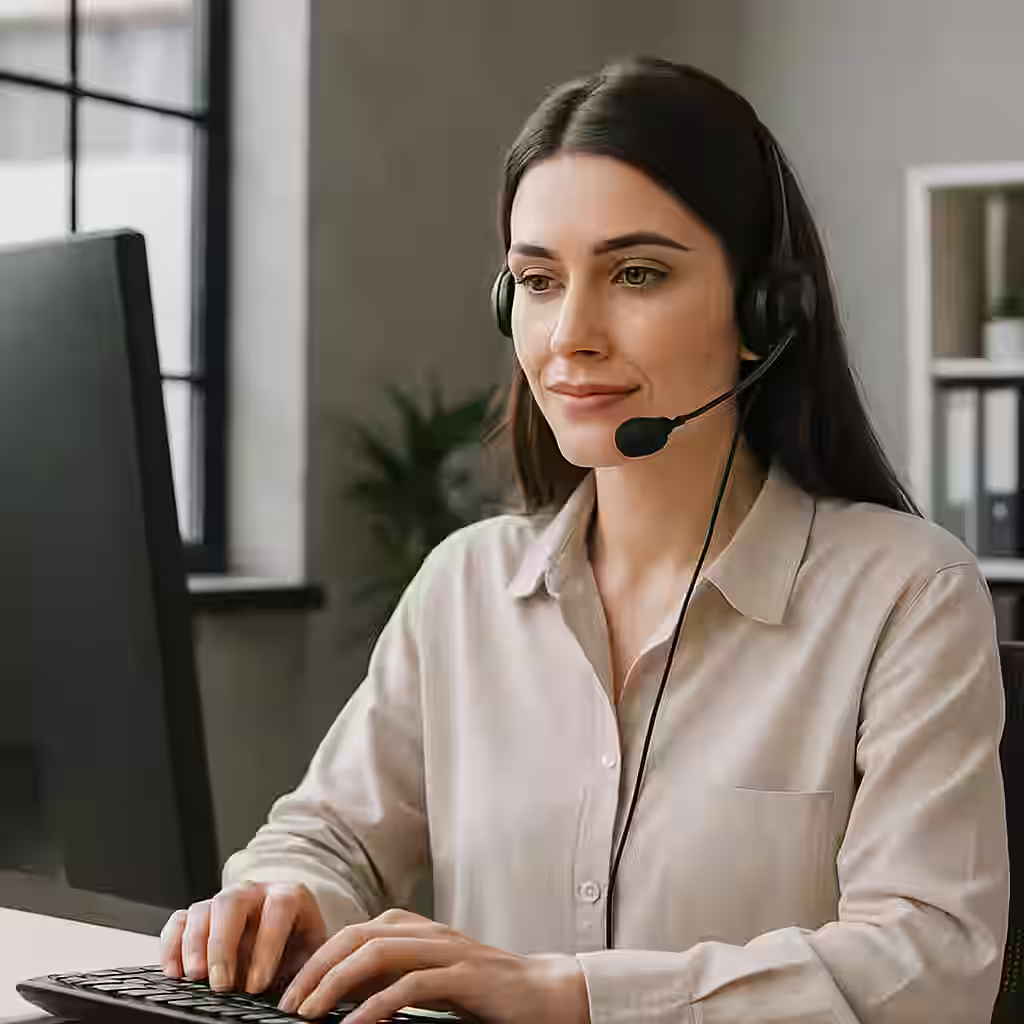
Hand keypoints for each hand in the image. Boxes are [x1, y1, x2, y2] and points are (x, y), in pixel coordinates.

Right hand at [159, 881, 326, 994]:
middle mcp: (254, 892)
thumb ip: (303, 971)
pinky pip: (178, 921)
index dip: (267, 946)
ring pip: (202, 909)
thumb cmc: (298, 950)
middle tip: (221, 985)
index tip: (258, 984)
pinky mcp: (199, 916)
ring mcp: (223, 900)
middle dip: (224, 946)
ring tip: (196, 977)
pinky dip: (171, 945)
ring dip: (195, 945)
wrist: (287, 941)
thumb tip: (294, 1001)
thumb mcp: (309, 957)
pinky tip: (174, 972)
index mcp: (288, 896)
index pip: (278, 907)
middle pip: (232, 902)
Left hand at [277, 908, 589, 1023]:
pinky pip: (411, 985)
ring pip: (377, 952)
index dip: (318, 957)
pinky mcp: (464, 976)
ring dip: (336, 982)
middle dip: (316, 967)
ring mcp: (446, 950)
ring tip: (309, 1013)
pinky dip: (377, 1005)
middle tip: (288, 1004)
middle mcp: (428, 932)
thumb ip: (395, 979)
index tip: (292, 991)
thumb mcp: (432, 981)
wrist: (544, 993)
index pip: (354, 932)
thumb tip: (345, 998)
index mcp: (417, 930)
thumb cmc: (486, 993)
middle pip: (357, 935)